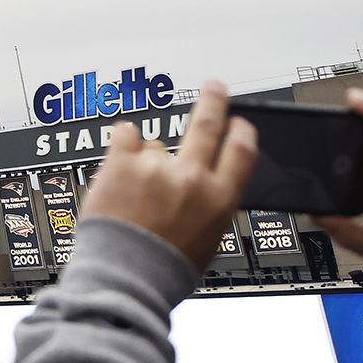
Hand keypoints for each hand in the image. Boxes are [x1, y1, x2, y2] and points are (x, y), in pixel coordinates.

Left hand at [82, 79, 255, 271]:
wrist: (124, 277)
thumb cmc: (164, 268)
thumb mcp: (207, 240)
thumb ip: (209, 206)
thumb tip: (208, 187)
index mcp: (219, 200)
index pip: (241, 152)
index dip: (242, 131)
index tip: (239, 122)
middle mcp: (191, 178)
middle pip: (208, 125)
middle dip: (213, 100)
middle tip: (214, 86)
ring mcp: (156, 167)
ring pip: (155, 144)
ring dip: (146, 160)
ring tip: (135, 188)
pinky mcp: (122, 161)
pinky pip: (125, 134)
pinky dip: (122, 143)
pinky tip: (119, 161)